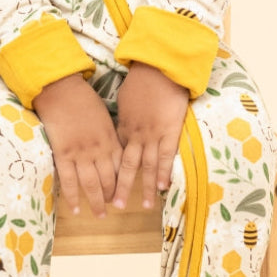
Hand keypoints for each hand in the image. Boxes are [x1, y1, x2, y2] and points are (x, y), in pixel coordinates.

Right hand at [32, 74, 120, 217]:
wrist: (61, 90)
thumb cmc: (82, 98)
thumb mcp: (103, 116)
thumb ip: (108, 134)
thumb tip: (110, 147)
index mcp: (111, 138)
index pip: (122, 166)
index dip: (124, 182)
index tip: (124, 192)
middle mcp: (99, 149)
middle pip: (109, 179)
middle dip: (112, 195)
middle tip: (113, 207)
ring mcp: (81, 154)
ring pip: (91, 184)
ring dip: (97, 202)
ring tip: (100, 215)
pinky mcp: (63, 154)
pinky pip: (69, 181)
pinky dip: (73, 197)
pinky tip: (76, 209)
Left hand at [113, 61, 189, 209]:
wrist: (158, 69)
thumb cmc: (141, 81)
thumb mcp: (125, 98)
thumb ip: (124, 114)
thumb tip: (124, 122)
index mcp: (123, 127)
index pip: (116, 155)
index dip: (112, 172)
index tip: (106, 187)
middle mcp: (135, 135)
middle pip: (127, 166)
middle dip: (121, 187)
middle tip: (114, 206)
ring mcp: (153, 135)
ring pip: (146, 166)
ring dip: (145, 186)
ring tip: (143, 205)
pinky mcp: (170, 131)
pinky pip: (166, 156)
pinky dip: (164, 173)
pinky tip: (162, 188)